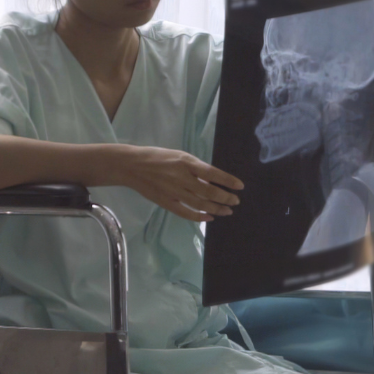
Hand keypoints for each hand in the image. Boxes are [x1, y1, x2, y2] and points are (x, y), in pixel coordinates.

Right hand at [119, 146, 243, 222]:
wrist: (133, 166)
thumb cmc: (159, 157)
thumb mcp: (179, 155)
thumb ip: (195, 168)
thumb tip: (214, 180)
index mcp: (186, 162)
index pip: (212, 173)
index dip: (228, 180)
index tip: (240, 186)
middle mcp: (181, 177)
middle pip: (209, 192)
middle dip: (225, 197)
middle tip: (236, 201)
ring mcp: (173, 191)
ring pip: (200, 204)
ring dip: (217, 208)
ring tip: (227, 210)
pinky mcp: (166, 202)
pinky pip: (186, 213)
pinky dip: (199, 217)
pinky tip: (209, 217)